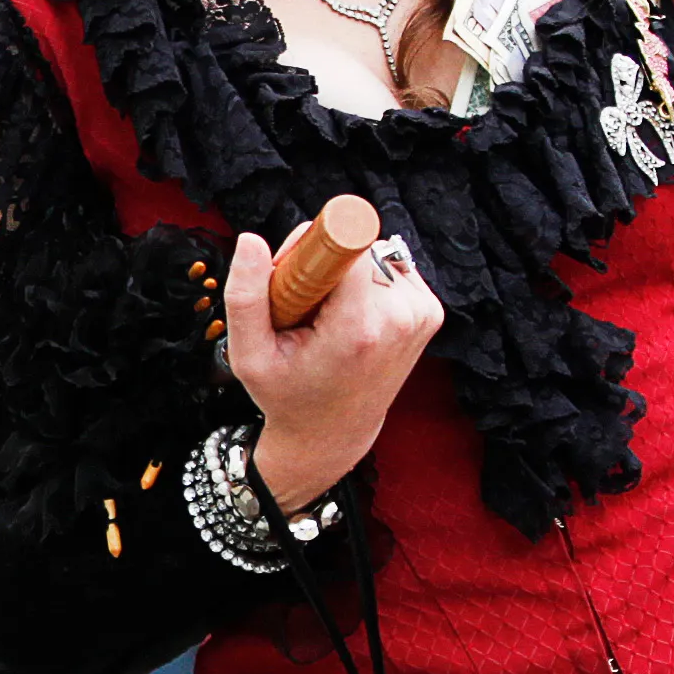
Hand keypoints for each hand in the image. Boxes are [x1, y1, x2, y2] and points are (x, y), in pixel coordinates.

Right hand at [228, 228, 443, 512]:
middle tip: (303, 311)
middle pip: (357, 249)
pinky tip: (349, 318)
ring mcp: (420, 314)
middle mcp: (400, 318)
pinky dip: (365, 285)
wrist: (333, 434)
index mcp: (358, 328)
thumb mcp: (249, 356)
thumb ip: (244, 295)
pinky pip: (389, 269)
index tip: (297, 274)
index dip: (313, 247)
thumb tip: (250, 239)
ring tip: (325, 319)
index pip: (348, 243)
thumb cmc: (288, 396)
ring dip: (344, 276)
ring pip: (372, 256)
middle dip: (323, 266)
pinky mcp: (429, 311)